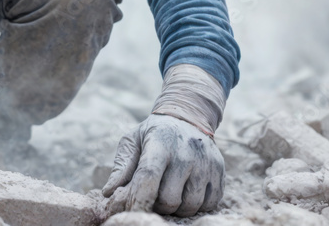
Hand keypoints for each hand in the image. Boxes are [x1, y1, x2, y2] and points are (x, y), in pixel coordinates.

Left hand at [101, 114, 223, 216]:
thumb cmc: (154, 134)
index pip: (149, 178)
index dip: (139, 200)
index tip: (132, 211)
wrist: (188, 118)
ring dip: (177, 208)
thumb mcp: (133, 141)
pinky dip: (196, 206)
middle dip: (157, 206)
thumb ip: (122, 167)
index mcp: (160, 144)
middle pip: (169, 199)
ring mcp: (206, 163)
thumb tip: (108, 193)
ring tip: (170, 193)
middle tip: (153, 197)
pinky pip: (209, 205)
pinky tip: (187, 192)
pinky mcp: (219, 172)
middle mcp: (186, 153)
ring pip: (190, 206)